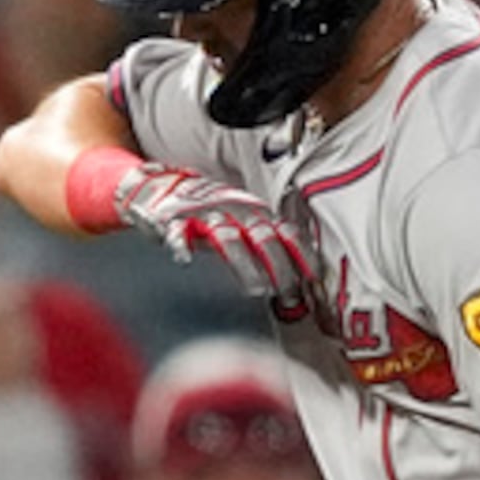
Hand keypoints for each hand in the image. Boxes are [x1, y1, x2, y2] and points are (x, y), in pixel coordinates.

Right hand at [102, 163, 320, 320]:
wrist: (166, 187)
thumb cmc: (212, 213)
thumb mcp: (245, 221)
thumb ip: (269, 245)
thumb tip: (299, 280)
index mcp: (254, 212)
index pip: (285, 230)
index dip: (302, 252)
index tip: (313, 275)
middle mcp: (233, 211)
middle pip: (262, 236)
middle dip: (279, 265)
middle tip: (288, 292)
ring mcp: (204, 216)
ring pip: (227, 238)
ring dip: (245, 264)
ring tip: (257, 289)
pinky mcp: (175, 221)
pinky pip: (178, 234)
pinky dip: (181, 246)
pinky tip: (186, 261)